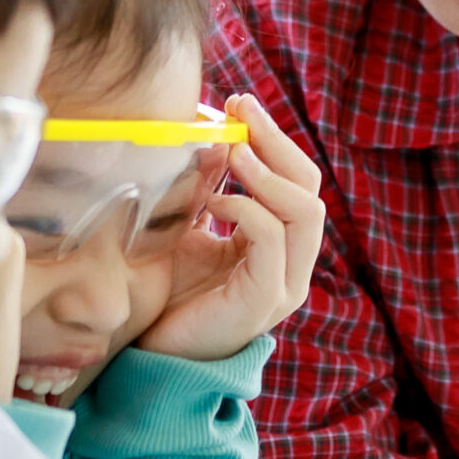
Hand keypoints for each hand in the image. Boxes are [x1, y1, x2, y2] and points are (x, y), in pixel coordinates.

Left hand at [136, 93, 324, 363]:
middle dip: (276, 142)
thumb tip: (212, 133)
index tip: (239, 101)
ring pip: (306, 212)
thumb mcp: (186, 226)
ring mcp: (283, 286)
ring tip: (232, 151)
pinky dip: (246, 208)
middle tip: (240, 110)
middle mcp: (291, 265)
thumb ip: (204, 187)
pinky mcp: (262, 303)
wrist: (147, 357)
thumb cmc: (166, 293)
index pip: (298, 180)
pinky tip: (214, 200)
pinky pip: (271, 241)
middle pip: (311, 190)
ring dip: (267, 173)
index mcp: (279, 245)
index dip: (274, 136)